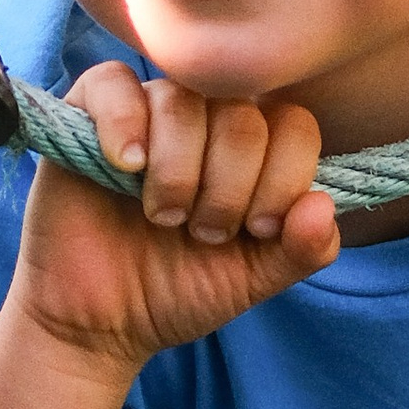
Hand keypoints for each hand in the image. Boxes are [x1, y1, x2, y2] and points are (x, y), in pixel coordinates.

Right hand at [7, 61, 338, 382]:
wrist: (99, 324)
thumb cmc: (176, 292)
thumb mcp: (251, 279)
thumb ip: (301, 249)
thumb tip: (322, 204)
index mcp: (250, 152)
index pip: (292, 125)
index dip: (283, 178)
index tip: (255, 230)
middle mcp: (203, 121)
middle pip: (241, 113)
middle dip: (230, 185)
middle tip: (203, 231)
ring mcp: (146, 113)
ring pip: (182, 100)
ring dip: (180, 171)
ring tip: (163, 216)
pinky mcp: (86, 114)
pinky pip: (112, 83)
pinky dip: (124, 125)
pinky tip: (126, 169)